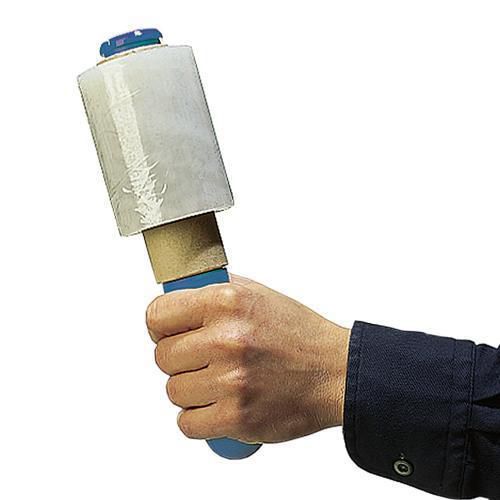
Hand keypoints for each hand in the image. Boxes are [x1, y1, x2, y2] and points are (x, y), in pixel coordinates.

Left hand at [146, 275, 349, 443]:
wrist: (335, 371)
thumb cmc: (297, 333)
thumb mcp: (258, 294)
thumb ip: (214, 292)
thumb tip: (178, 298)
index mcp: (226, 301)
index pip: (157, 315)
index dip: (160, 327)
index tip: (169, 333)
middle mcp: (226, 338)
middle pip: (162, 357)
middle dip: (179, 359)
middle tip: (204, 359)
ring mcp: (231, 380)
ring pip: (173, 391)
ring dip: (190, 390)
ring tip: (218, 382)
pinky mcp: (237, 417)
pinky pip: (187, 423)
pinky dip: (198, 418)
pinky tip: (218, 405)